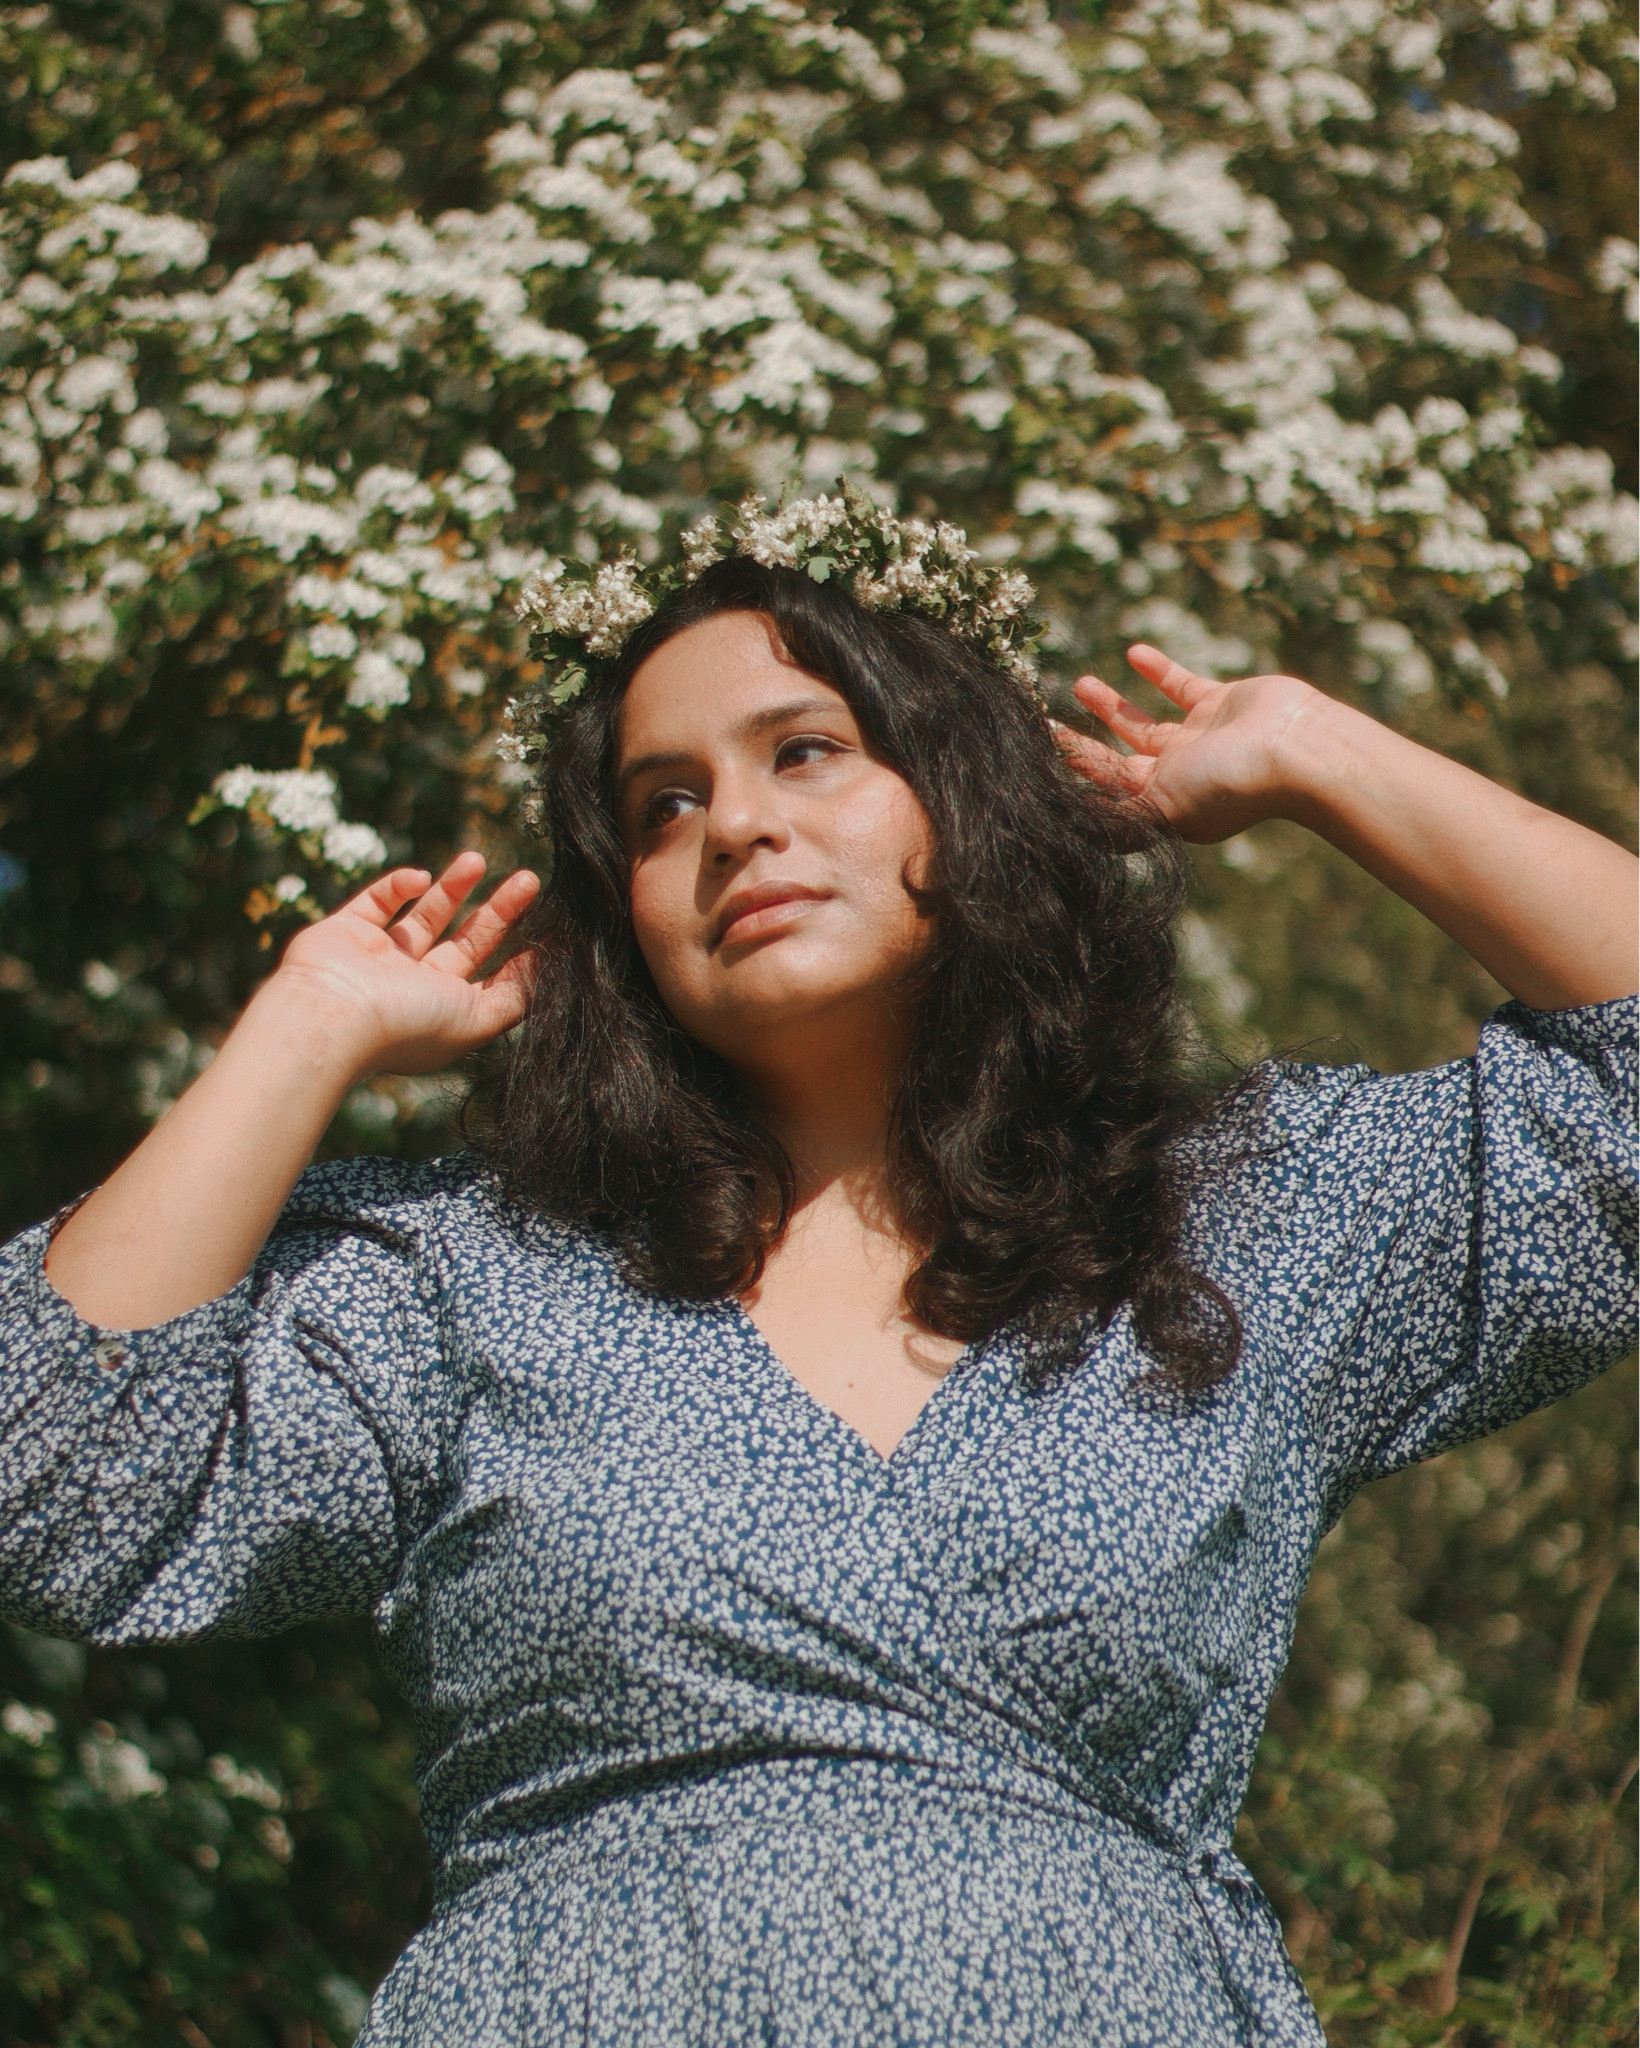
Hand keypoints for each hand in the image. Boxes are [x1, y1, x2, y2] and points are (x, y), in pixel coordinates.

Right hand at [270, 851, 539, 1076]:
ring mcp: (377, 959)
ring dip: (453, 887)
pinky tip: (420, 878)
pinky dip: (399, 885)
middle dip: (497, 912)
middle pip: (464, 943)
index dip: (518, 956)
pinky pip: (376, 901)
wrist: (332, 1015)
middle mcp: (411, 988)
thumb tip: (544, 969)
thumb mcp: (477, 1018)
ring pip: (424, 916)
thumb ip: (513, 997)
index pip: (488, 980)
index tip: (550, 928)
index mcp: (443, 1014)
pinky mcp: (345, 931)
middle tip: (528, 879)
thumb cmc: (407, 1023)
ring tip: (478, 859)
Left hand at [1056, 643, 1323, 843]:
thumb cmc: (1228, 786)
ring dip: (1111, 704)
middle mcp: (1179, 777)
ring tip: (1079, 683)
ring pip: (1144, 722)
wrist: (1294, 750)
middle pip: (1118, 759)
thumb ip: (1119, 817)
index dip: (1074, 775)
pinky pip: (1181, 686)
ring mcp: (1200, 740)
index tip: (1037, 755)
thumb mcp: (1161, 808)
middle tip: (1044, 722)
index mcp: (1163, 807)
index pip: (1107, 792)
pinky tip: (1133, 651)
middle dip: (1083, 742)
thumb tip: (1073, 830)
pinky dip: (1158, 669)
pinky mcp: (1221, 704)